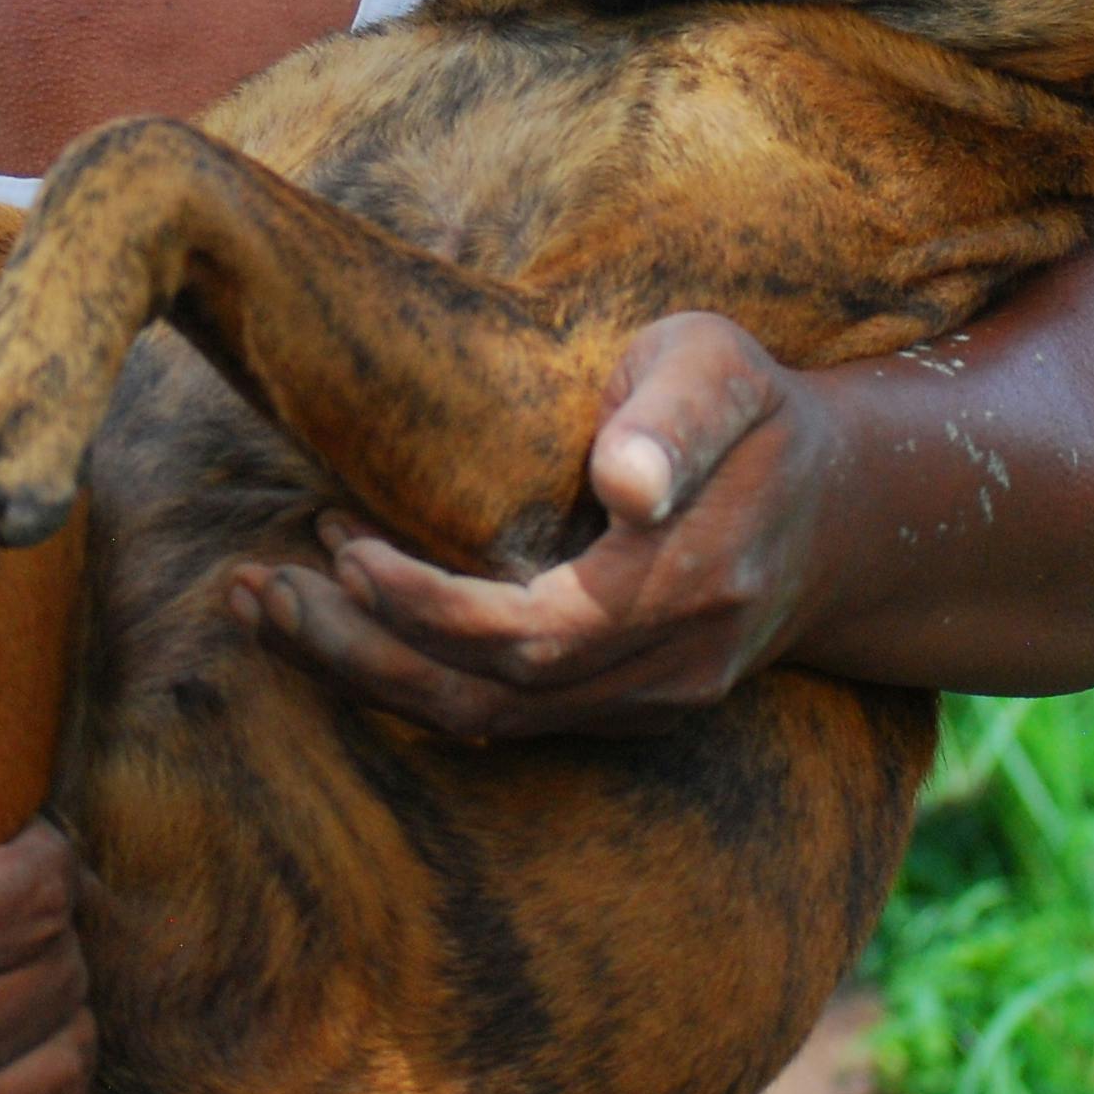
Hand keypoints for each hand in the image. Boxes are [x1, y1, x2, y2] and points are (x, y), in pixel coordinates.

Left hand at [232, 313, 840, 739]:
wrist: (838, 507)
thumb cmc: (752, 408)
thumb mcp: (723, 370)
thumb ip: (677, 417)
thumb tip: (626, 483)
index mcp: (693, 583)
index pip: (537, 631)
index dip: (430, 606)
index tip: (340, 545)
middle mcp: (671, 667)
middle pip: (491, 696)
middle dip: (361, 647)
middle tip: (255, 588)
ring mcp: (649, 704)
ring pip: (485, 722)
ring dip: (366, 672)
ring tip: (261, 608)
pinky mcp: (620, 711)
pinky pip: (500, 719)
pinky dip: (409, 677)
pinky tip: (334, 623)